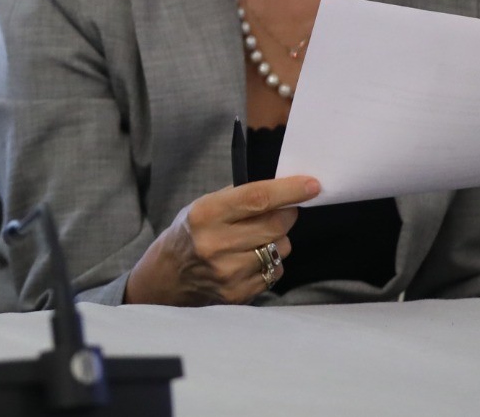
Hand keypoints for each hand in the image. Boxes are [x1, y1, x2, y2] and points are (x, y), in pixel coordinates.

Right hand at [123, 176, 318, 305]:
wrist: (168, 276)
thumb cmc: (190, 232)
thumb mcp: (204, 205)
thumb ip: (239, 198)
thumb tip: (283, 188)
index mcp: (205, 215)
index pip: (257, 199)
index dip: (289, 191)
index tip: (312, 185)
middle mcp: (216, 245)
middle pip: (275, 225)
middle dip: (288, 213)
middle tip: (286, 209)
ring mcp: (228, 273)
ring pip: (280, 249)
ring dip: (278, 239)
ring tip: (258, 237)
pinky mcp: (238, 294)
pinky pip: (275, 272)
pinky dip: (271, 261)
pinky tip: (252, 258)